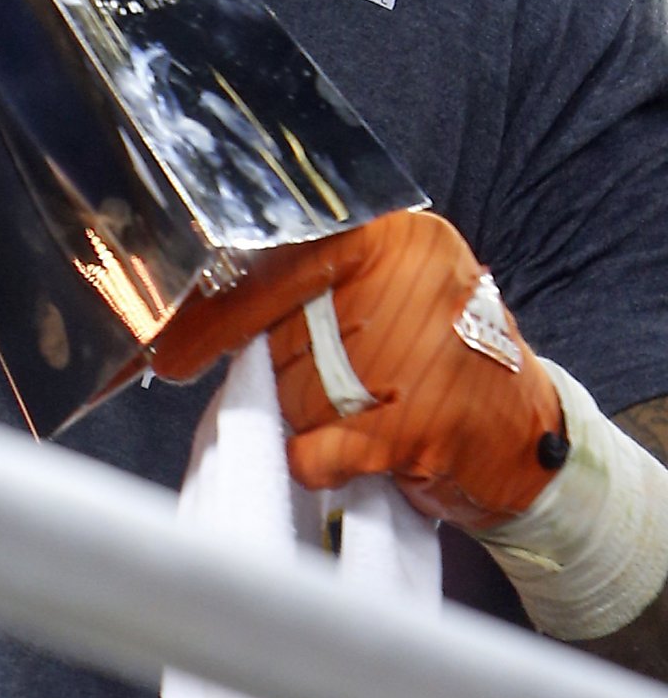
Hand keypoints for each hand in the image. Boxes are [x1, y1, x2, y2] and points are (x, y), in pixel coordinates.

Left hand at [150, 211, 565, 529]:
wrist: (529, 439)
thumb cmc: (443, 359)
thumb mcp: (397, 288)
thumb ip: (318, 282)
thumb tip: (208, 302)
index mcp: (399, 237)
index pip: (284, 262)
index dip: (224, 306)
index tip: (167, 340)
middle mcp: (410, 283)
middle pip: (282, 334)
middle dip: (286, 368)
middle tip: (339, 381)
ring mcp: (413, 356)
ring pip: (293, 392)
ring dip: (308, 414)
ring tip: (362, 411)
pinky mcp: (412, 429)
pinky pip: (315, 448)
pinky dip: (315, 459)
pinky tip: (344, 452)